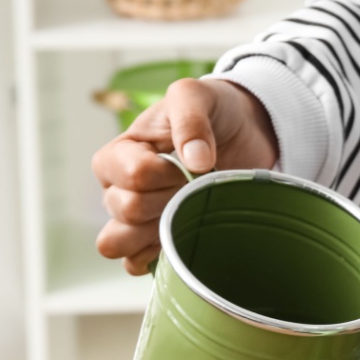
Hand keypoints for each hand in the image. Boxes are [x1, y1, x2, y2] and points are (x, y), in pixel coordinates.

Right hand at [92, 77, 277, 274]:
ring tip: (185, 213)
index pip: (126, 174)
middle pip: (124, 210)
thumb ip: (190, 119)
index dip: (161, 174)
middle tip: (193, 187)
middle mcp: (119, 187)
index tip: (188, 164)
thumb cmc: (212, 111)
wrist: (242, 132)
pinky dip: (156, 259)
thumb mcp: (197, 96)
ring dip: (154, 234)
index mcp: (121, 153)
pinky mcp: (157, 241)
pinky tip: (183, 239)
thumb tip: (195, 160)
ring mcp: (137, 219)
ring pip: (118, 243)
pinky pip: (135, 264)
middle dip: (166, 201)